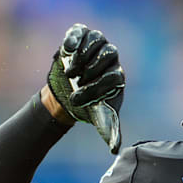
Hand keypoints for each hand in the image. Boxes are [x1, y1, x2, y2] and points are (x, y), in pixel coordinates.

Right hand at [47, 23, 125, 152]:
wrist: (67, 94)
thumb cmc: (87, 106)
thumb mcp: (99, 119)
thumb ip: (110, 132)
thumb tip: (116, 150)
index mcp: (117, 76)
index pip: (114, 76)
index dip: (98, 86)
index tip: (79, 98)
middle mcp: (111, 58)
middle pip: (109, 53)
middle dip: (91, 68)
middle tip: (76, 79)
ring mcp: (96, 45)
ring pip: (97, 39)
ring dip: (83, 54)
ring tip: (70, 70)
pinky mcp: (80, 37)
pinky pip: (81, 31)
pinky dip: (74, 37)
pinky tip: (65, 49)